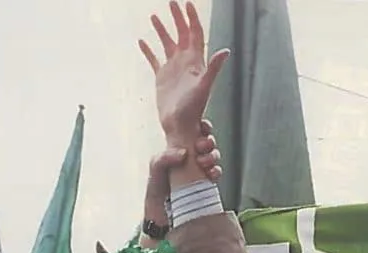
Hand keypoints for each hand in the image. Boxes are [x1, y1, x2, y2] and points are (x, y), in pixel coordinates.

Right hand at [139, 1, 228, 147]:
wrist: (180, 126)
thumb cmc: (194, 110)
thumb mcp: (204, 86)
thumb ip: (213, 68)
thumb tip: (225, 50)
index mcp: (195, 61)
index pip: (195, 33)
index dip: (192, 18)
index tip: (186, 3)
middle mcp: (185, 62)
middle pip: (181, 33)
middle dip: (177, 17)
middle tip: (171, 2)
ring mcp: (172, 69)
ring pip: (167, 44)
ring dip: (161, 30)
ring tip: (154, 16)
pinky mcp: (161, 78)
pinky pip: (154, 60)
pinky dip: (148, 51)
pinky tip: (141, 41)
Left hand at [145, 118, 221, 206]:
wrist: (163, 220)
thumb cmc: (155, 194)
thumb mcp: (155, 169)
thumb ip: (164, 158)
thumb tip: (184, 153)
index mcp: (177, 151)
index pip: (193, 132)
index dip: (201, 128)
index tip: (203, 128)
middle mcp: (189, 160)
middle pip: (206, 143)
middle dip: (208, 142)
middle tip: (201, 147)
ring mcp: (198, 173)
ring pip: (213, 157)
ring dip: (212, 156)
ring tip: (204, 163)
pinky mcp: (205, 186)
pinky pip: (216, 174)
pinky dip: (216, 171)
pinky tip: (211, 174)